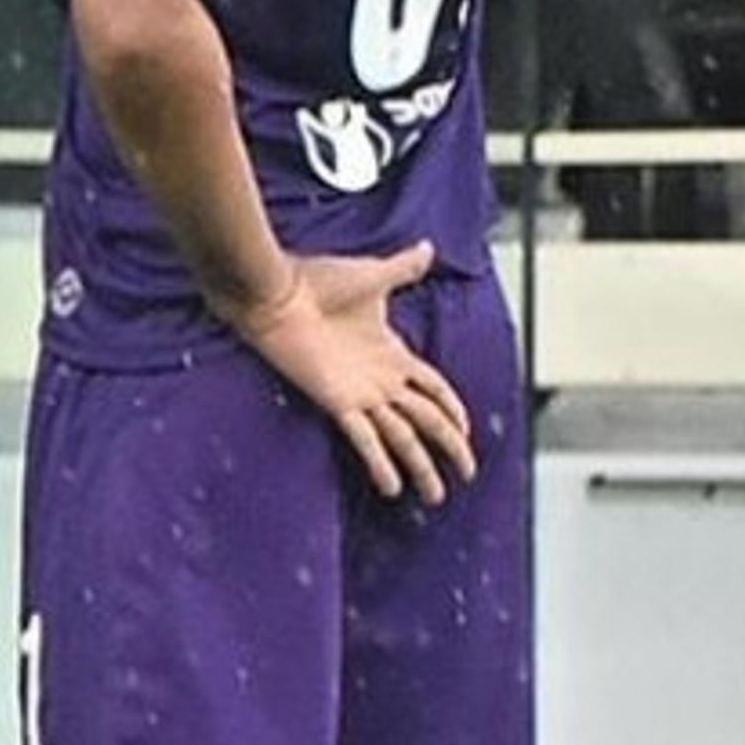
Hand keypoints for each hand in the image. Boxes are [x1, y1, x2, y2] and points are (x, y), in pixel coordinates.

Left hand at [227, 243, 477, 506]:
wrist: (276, 292)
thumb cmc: (315, 282)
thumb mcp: (373, 276)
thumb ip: (404, 268)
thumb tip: (428, 248)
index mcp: (391, 353)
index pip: (433, 389)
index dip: (453, 409)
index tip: (468, 431)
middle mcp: (379, 380)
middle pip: (425, 420)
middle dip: (449, 447)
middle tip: (467, 475)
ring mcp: (360, 393)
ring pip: (401, 436)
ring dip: (421, 466)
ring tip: (435, 497)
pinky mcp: (337, 401)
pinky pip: (364, 437)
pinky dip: (380, 462)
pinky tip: (393, 489)